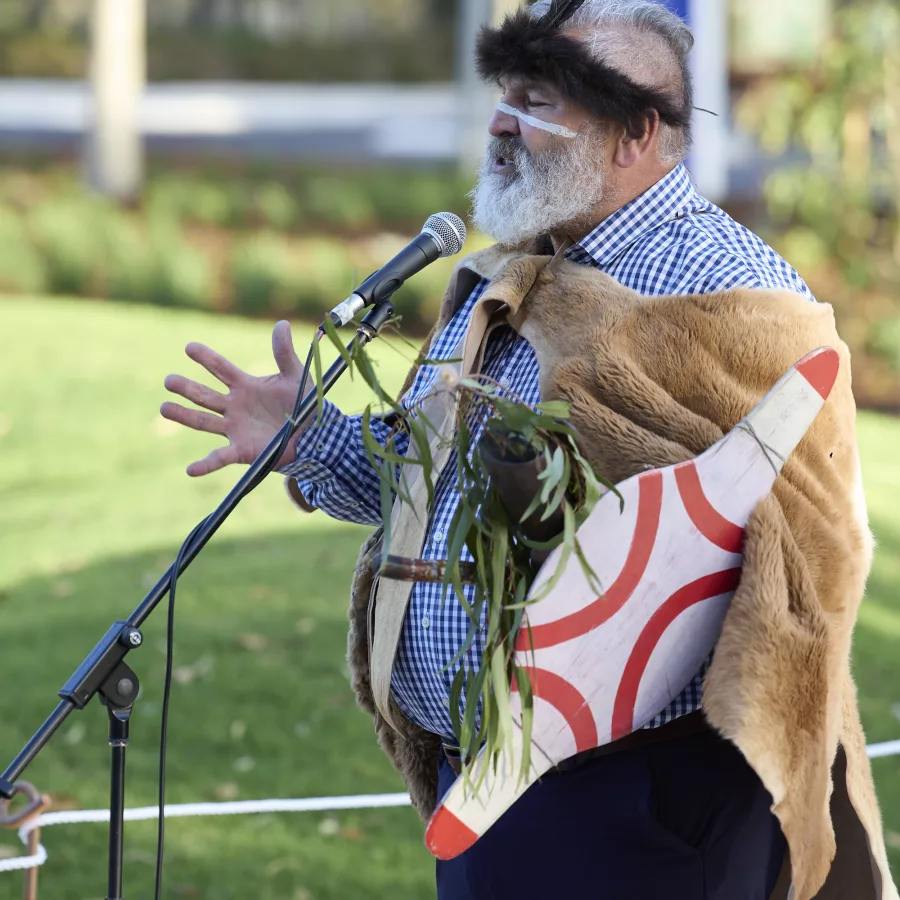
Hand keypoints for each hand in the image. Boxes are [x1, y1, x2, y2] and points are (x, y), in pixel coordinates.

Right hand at [161, 320, 311, 475]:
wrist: (315, 435)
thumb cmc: (304, 404)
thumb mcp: (296, 377)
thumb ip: (284, 353)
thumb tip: (281, 324)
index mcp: (245, 386)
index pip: (220, 369)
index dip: (206, 358)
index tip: (189, 347)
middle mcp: (234, 407)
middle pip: (205, 395)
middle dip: (186, 388)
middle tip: (169, 380)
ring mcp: (235, 429)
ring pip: (204, 422)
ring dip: (184, 416)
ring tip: (164, 408)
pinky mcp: (241, 450)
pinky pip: (220, 458)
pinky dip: (205, 465)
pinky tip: (191, 470)